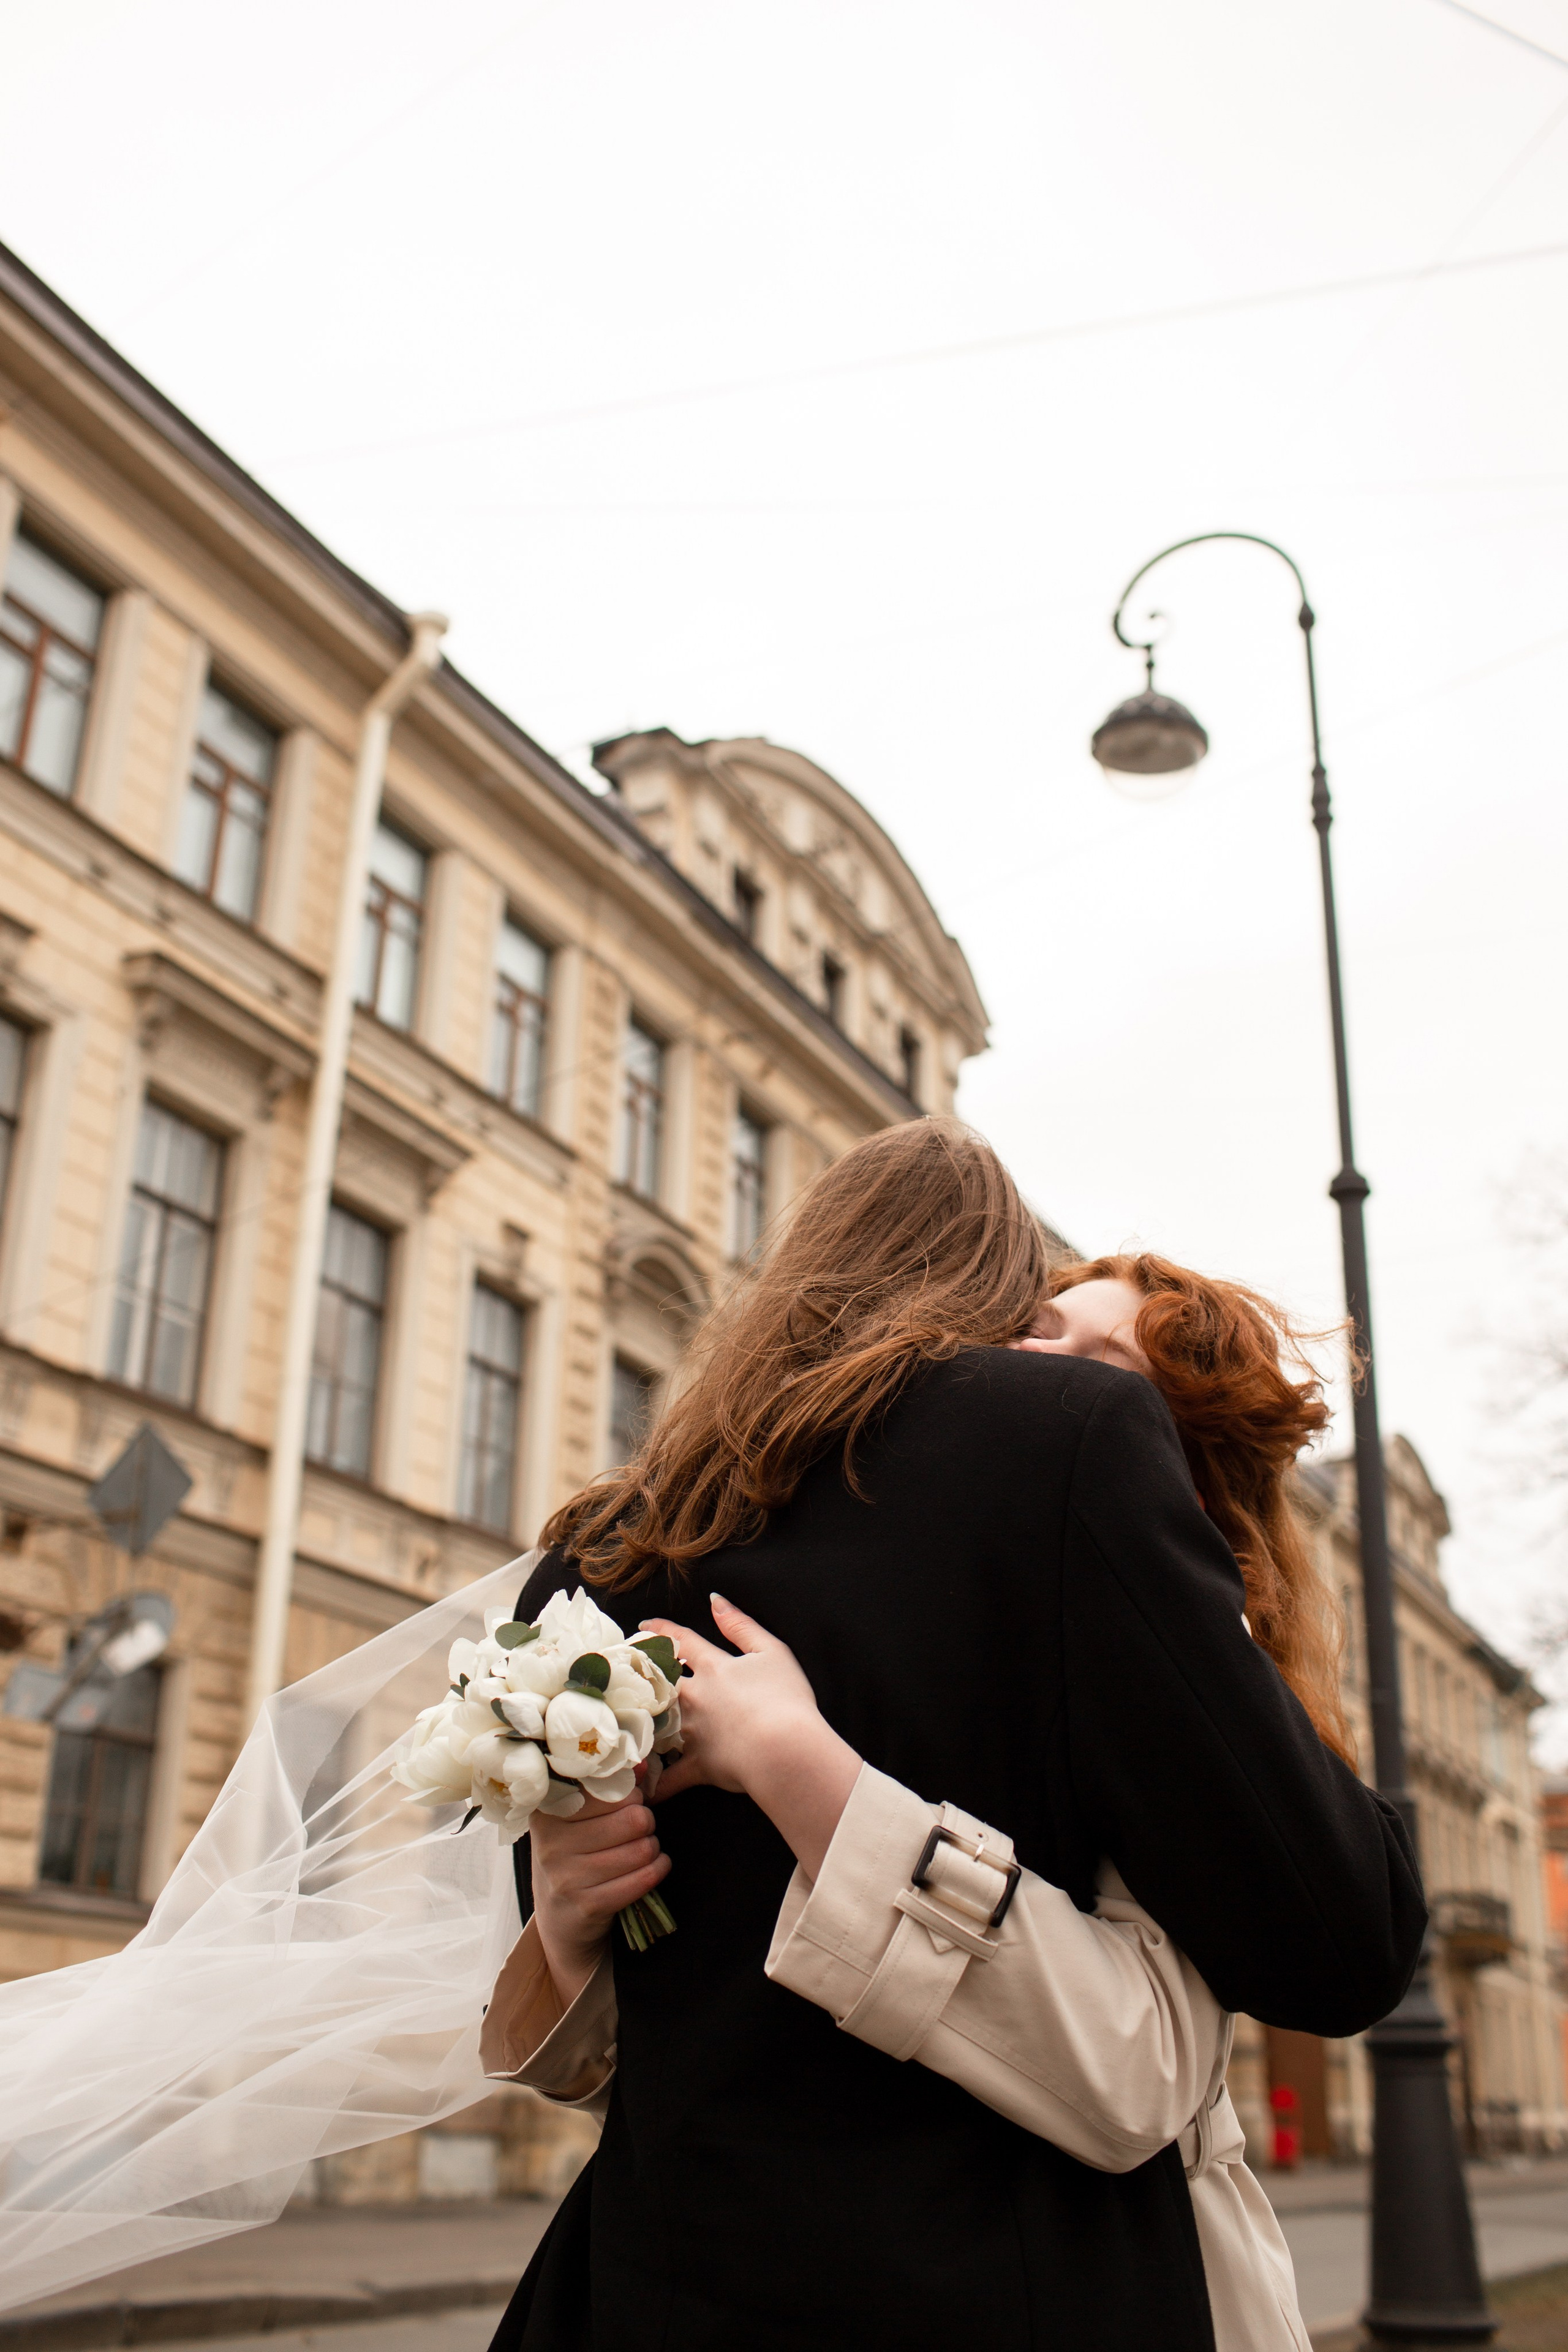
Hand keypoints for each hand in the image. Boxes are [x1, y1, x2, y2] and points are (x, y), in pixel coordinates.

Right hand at [530, 1790, 669, 2008]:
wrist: (560, 1920)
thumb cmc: (574, 1858)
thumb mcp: (580, 1821)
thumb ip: (608, 1788)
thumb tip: (641, 1762)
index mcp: (547, 1813)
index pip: (608, 1787)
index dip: (629, 1792)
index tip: (629, 1800)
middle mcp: (551, 1843)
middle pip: (633, 1817)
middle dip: (646, 1820)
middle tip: (641, 1826)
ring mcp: (566, 1877)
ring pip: (641, 1849)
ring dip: (653, 1847)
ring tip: (646, 1848)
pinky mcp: (587, 1905)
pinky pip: (642, 1879)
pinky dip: (658, 1869)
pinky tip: (655, 1866)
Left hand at [640, 1594, 860, 1880]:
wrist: (785, 1748)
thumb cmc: (786, 1698)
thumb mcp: (772, 1651)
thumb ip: (741, 1625)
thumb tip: (715, 1600)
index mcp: (714, 1668)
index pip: (681, 1642)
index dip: (662, 1631)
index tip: (642, 1627)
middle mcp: (694, 1698)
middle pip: (658, 1683)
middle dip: (640, 1676)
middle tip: (621, 1674)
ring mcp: (692, 1733)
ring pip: (656, 1726)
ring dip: (640, 1724)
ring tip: (622, 1723)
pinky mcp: (698, 1765)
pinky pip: (670, 1779)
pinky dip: (656, 1785)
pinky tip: (640, 1792)